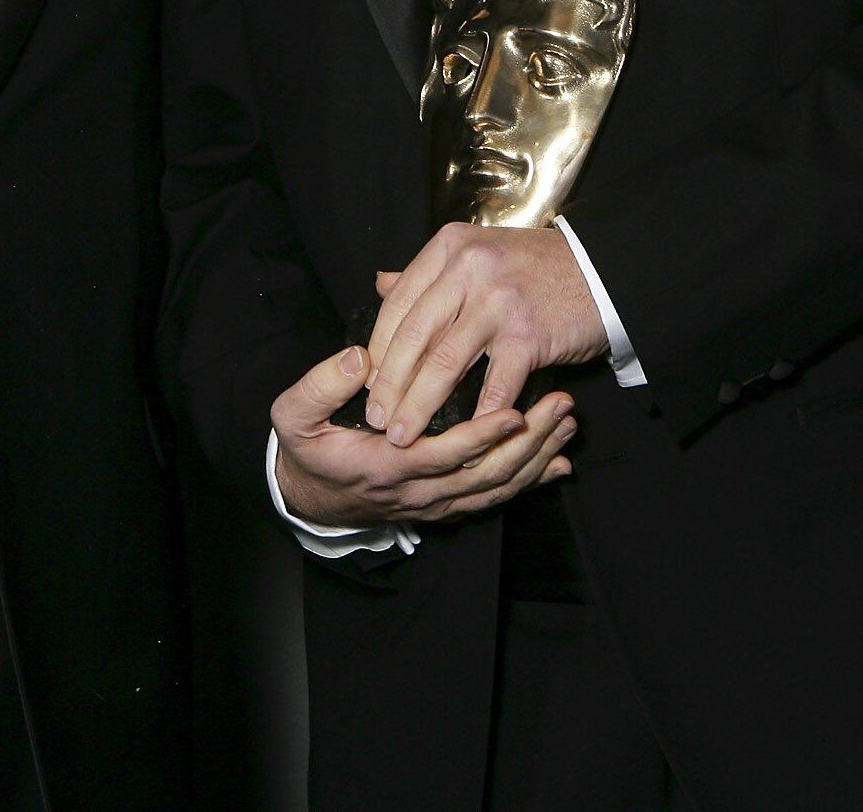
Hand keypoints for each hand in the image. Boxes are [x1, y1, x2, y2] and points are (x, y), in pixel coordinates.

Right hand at [271, 346, 576, 529]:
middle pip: (484, 476)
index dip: (479, 437)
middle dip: (528, 445)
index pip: (441, 455)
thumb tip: (358, 358)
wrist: (308, 497)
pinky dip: (528, 483)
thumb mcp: (294, 415)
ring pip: (495, 488)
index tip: (514, 412)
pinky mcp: (445, 505)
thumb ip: (320, 386)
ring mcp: (435, 502)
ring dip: (536, 459)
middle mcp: (418, 491)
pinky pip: (493, 498)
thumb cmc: (306, 448)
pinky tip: (559, 464)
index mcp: (385, 466)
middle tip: (562, 409)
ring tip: (568, 425)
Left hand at [362, 223, 607, 445]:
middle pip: (413, 337)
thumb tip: (381, 284)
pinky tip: (464, 437)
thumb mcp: (478, 253)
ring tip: (404, 435)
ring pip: (443, 364)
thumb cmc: (536, 268)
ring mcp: (499, 301)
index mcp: (450, 248)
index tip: (365, 383)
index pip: (397, 304)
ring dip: (419, 407)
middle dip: (389, 385)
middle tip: (376, 419)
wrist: (603, 271)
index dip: (377, 350)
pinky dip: (478, 416)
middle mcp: (469, 269)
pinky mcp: (528, 334)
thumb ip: (431, 272)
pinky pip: (494, 385)